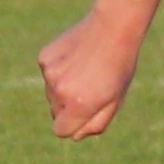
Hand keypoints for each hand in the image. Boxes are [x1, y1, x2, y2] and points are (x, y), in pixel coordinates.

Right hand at [39, 12, 142, 138]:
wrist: (112, 27)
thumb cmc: (119, 66)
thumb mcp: (116, 99)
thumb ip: (96, 123)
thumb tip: (74, 136)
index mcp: (78, 105)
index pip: (62, 131)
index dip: (74, 124)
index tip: (87, 111)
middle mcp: (59, 91)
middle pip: (56, 112)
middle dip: (71, 106)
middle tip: (92, 86)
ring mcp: (49, 73)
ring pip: (51, 93)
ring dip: (65, 87)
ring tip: (87, 69)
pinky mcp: (44, 58)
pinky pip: (49, 73)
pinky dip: (60, 69)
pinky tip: (77, 56)